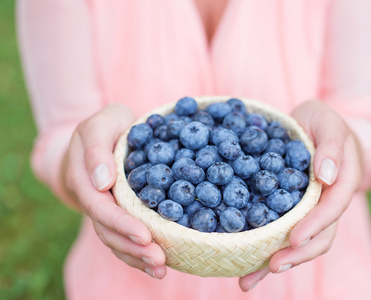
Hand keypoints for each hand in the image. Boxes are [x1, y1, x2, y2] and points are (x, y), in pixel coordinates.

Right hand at [61, 103, 166, 278]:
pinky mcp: (117, 214)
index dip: (121, 222)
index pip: (100, 206)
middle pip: (107, 230)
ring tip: (161, 269)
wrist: (103, 134)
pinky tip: (157, 265)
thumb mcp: (101, 123)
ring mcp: (103, 209)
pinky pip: (123, 237)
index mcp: (84, 177)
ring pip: (114, 239)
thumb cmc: (106, 124)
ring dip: (136, 257)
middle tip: (159, 259)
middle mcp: (92, 198)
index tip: (145, 235)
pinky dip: (138, 253)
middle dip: (132, 247)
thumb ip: (96, 149)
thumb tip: (103, 183)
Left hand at [239, 100, 362, 290]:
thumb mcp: (327, 123)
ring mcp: (309, 211)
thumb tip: (326, 176)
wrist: (313, 128)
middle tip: (272, 265)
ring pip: (300, 244)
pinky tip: (244, 268)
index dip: (314, 225)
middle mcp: (327, 203)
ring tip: (248, 280)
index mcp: (341, 183)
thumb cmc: (322, 123)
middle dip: (297, 254)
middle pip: (319, 237)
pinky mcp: (291, 213)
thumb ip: (331, 147)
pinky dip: (264, 253)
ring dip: (278, 263)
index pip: (331, 209)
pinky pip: (281, 235)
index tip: (294, 238)